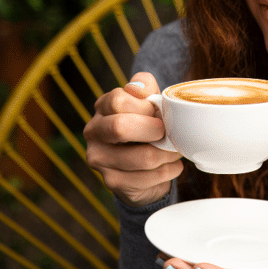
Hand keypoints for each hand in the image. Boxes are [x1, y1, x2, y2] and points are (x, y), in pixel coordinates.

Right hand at [84, 72, 182, 206]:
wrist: (144, 167)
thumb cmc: (147, 127)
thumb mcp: (148, 102)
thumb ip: (144, 87)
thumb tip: (139, 88)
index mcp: (102, 107)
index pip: (118, 100)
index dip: (146, 107)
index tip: (158, 113)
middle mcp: (94, 132)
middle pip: (120, 127)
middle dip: (154, 130)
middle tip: (167, 133)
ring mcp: (99, 159)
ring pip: (143, 157)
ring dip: (168, 154)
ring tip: (174, 151)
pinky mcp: (112, 181)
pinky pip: (149, 177)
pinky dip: (169, 171)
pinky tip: (170, 166)